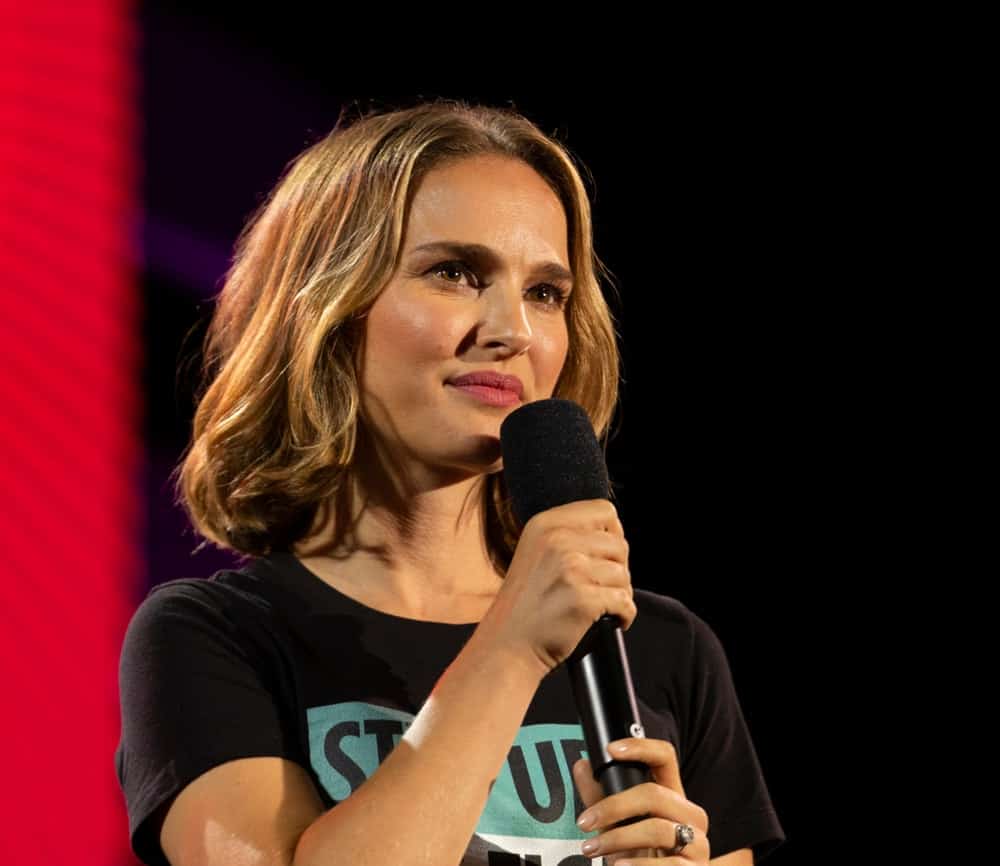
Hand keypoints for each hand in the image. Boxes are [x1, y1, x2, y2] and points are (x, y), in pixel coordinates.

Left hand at [571, 737, 710, 863]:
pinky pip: (667, 864)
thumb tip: (582, 766)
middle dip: (613, 807)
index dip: (640, 747)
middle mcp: (690, 814)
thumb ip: (599, 797)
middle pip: (654, 794)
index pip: (665, 757)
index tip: (611, 750)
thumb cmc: (638, 853)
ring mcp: (697, 842)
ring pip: (657, 829)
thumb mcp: (617, 824)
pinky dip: (638, 865)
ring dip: (617, 839)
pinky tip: (620, 865)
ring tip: (594, 848)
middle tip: (586, 821)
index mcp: (672, 795)